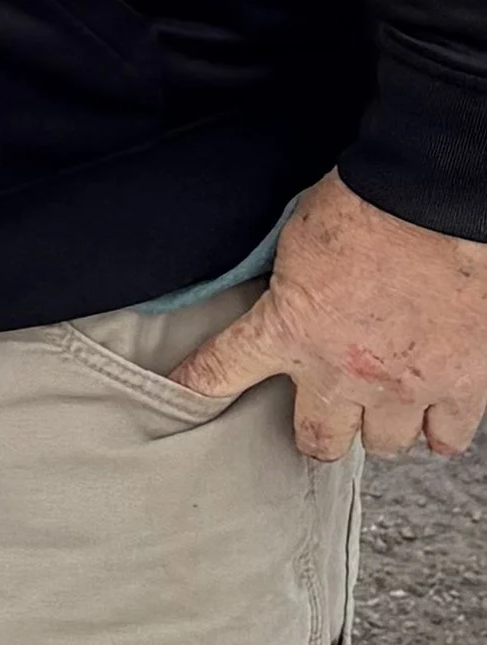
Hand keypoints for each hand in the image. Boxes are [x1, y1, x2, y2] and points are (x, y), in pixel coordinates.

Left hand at [170, 167, 486, 462]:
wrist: (435, 201)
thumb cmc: (368, 200)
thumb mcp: (297, 235)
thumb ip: (288, 277)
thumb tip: (288, 282)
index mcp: (287, 329)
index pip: (219, 371)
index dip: (196, 387)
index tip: (185, 394)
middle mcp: (341, 373)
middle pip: (318, 441)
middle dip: (319, 431)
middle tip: (324, 413)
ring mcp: (402, 388)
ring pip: (384, 444)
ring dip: (382, 425)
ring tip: (386, 404)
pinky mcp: (459, 387)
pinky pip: (447, 438)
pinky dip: (441, 429)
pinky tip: (436, 414)